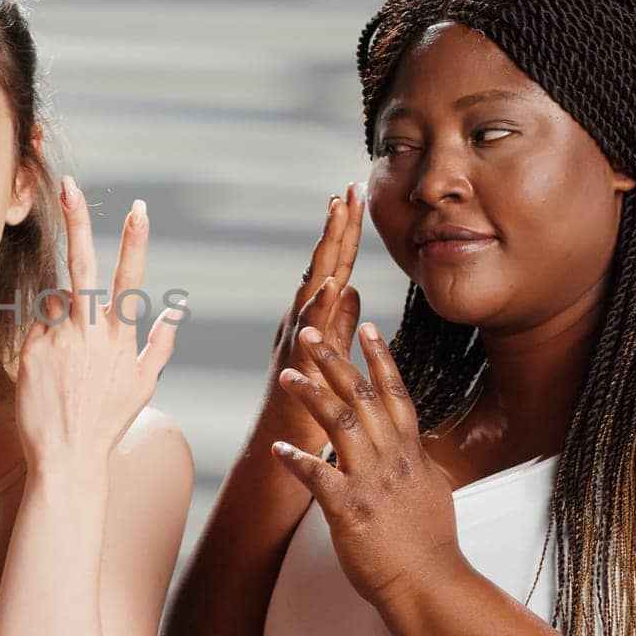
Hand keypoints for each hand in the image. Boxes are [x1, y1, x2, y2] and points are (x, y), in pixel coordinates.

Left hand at [13, 176, 182, 476]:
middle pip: (82, 264)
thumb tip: (173, 309)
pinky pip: (35, 331)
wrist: (66, 459)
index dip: (134, 241)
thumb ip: (159, 344)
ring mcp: (56, 340)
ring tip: (64, 367)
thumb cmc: (106, 424)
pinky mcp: (29, 352)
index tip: (137, 208)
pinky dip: (42, 343)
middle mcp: (88, 333)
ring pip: (55, 304)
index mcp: (120, 337)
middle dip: (77, 220)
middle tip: (68, 183)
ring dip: (60, 322)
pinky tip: (48, 375)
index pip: (129, 279)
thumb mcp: (144, 386)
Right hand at [266, 183, 364, 447]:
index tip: (355, 197)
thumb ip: (338, 324)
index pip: (334, 266)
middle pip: (323, 265)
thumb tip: (350, 290)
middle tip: (349, 189)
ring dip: (326, 249)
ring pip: (313, 285)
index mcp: (313, 318)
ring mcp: (296, 336)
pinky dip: (318, 304)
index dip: (346, 233)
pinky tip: (330, 282)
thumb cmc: (307, 406)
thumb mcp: (329, 356)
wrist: (279, 446)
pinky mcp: (296, 360)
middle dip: (337, 226)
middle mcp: (301, 320)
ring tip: (337, 214)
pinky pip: (309, 329)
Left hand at [271, 322, 467, 607]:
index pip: (395, 393)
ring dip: (311, 396)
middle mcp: (392, 459)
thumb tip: (415, 446)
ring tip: (287, 375)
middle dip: (335, 361)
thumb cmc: (429, 544)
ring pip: (339, 424)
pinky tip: (275, 447)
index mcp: (410, 452)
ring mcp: (371, 482)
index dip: (380, 358)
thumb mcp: (433, 490)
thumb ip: (419, 462)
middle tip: (311, 333)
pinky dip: (296, 459)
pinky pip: (318, 476)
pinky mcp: (350, 509)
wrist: (430, 585)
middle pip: (362, 396)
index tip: (366, 326)